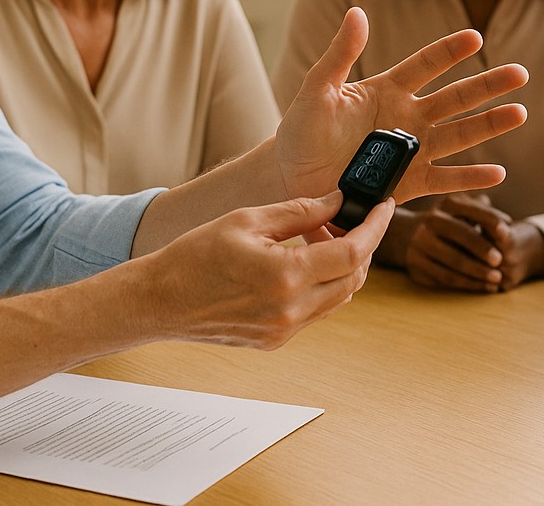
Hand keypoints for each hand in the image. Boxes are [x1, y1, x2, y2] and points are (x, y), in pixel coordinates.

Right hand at [143, 191, 392, 349]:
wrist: (159, 301)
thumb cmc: (194, 255)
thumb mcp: (247, 220)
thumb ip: (300, 212)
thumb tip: (338, 202)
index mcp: (285, 277)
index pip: (352, 254)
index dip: (375, 228)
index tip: (384, 207)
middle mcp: (290, 311)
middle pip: (353, 280)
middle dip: (364, 248)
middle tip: (356, 219)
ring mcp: (284, 331)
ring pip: (338, 299)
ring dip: (344, 268)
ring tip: (328, 238)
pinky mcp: (275, 341)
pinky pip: (315, 312)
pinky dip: (323, 286)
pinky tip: (306, 263)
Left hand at [277, 8, 527, 203]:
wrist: (290, 179)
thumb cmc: (300, 132)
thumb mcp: (316, 89)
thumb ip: (339, 54)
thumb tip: (357, 13)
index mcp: (387, 90)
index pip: (426, 65)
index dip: (449, 51)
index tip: (475, 38)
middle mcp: (406, 118)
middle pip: (455, 98)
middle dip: (487, 86)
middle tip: (520, 74)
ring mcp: (411, 151)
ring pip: (458, 135)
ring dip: (489, 125)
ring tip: (519, 113)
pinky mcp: (409, 184)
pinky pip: (445, 178)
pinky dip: (470, 177)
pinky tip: (497, 171)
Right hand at [404, 194, 543, 292]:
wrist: (405, 237)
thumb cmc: (446, 224)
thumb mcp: (460, 211)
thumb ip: (482, 213)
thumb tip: (505, 223)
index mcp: (444, 207)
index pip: (469, 211)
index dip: (488, 219)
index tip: (506, 229)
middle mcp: (429, 224)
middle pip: (458, 235)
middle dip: (481, 248)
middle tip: (500, 261)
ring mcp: (420, 246)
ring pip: (451, 262)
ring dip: (476, 272)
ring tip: (496, 279)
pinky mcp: (417, 267)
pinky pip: (445, 279)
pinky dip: (466, 284)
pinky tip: (482, 286)